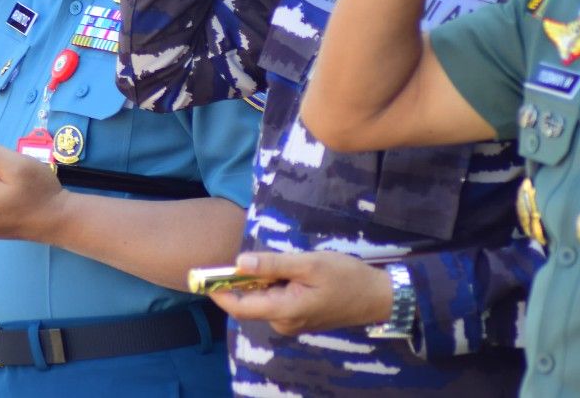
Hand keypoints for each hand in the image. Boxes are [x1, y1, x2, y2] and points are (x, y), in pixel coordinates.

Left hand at [208, 250, 393, 334]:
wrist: (378, 296)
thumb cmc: (345, 277)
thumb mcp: (309, 263)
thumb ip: (273, 264)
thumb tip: (239, 263)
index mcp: (284, 311)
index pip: (240, 306)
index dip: (219, 292)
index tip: (202, 276)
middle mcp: (284, 322)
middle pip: (251, 302)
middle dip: (244, 280)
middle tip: (252, 256)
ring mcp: (292, 322)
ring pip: (264, 300)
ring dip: (263, 281)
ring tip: (284, 262)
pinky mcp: (300, 317)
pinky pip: (277, 301)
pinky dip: (274, 286)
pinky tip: (290, 271)